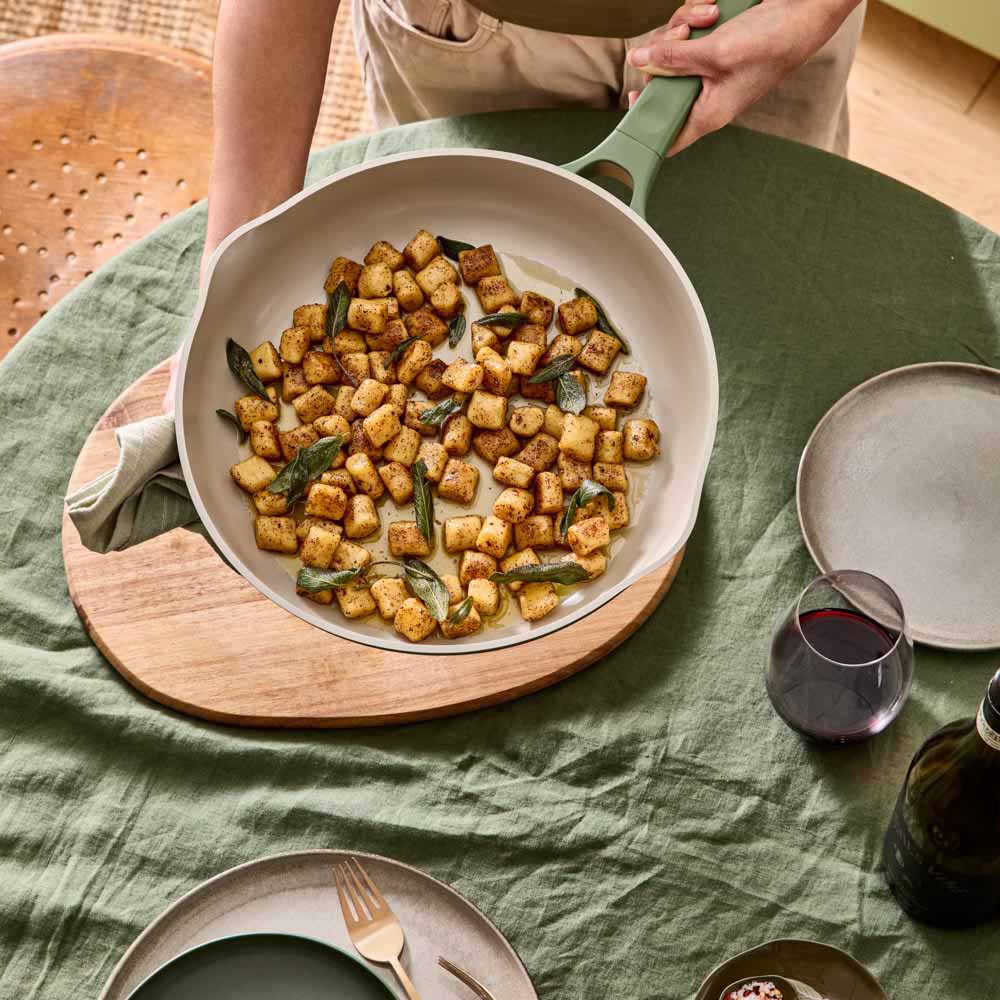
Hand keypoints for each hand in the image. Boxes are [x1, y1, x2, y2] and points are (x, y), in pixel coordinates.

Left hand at [628, 0, 859, 155]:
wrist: (806, 10)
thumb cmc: (773, 41)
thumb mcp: (716, 51)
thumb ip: (673, 57)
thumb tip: (638, 60)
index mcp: (708, 113)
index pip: (668, 136)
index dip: (646, 125)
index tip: (632, 100)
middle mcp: (707, 95)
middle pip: (662, 81)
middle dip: (664, 51)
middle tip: (682, 34)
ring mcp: (710, 69)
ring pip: (672, 49)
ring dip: (683, 25)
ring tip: (708, 16)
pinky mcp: (715, 45)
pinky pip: (689, 30)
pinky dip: (696, 15)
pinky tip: (714, 8)